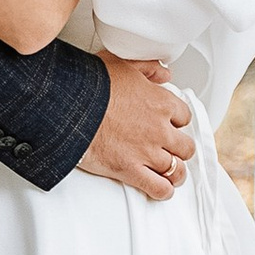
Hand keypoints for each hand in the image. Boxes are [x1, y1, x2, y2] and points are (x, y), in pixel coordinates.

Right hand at [78, 50, 195, 201]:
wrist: (69, 107)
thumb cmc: (91, 86)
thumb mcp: (122, 63)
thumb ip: (148, 67)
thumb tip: (163, 74)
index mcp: (160, 103)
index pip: (184, 116)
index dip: (177, 121)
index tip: (170, 124)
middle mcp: (159, 130)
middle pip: (185, 146)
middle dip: (180, 148)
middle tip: (172, 149)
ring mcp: (147, 152)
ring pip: (176, 170)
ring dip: (175, 172)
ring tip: (171, 172)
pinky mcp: (131, 171)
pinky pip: (159, 188)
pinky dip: (163, 191)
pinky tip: (161, 188)